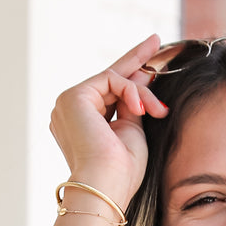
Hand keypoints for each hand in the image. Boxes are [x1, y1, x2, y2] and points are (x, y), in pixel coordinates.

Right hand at [49, 34, 170, 214]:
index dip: (132, 77)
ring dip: (142, 94)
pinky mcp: (73, 97)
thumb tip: (142, 78)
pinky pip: (110, 79)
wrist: (107, 187)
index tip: (153, 63)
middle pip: (110, 79)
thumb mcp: (132, 131)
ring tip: (156, 111)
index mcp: (83, 124)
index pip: (110, 93)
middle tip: (155, 39)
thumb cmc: (122, 172)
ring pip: (115, 80)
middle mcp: (70, 112)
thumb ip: (133, 105)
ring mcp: (69, 104)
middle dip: (136, 60)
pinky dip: (131, 92)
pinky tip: (139, 109)